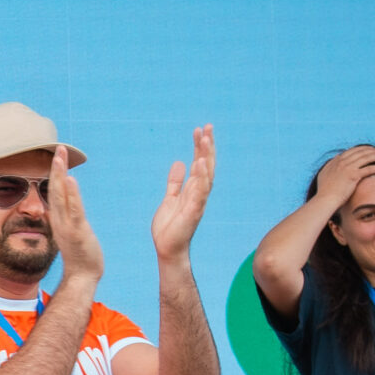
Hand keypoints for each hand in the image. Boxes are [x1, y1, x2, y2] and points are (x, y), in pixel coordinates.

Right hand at [47, 147, 104, 284]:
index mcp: (58, 219)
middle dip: (56, 167)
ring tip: (60, 156)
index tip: (58, 155)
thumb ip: (66, 219)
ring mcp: (67, 225)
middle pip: (55, 189)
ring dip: (60, 175)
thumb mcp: (71, 233)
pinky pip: (74, 211)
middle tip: (58, 148)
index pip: (55, 191)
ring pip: (61, 196)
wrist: (82, 277)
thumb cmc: (80, 255)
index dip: (56, 173)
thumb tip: (64, 209)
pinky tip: (71, 180)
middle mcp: (59, 220)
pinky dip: (72, 195)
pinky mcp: (77, 232)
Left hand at [151, 124, 216, 263]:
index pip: (199, 163)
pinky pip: (200, 192)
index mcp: (193, 189)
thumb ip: (175, 182)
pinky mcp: (194, 211)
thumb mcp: (169, 199)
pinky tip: (201, 163)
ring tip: (205, 138)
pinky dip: (201, 177)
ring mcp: (198, 201)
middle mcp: (199, 193)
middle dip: (207, 146)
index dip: (200, 146)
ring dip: (206, 156)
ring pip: (205, 175)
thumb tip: (179, 163)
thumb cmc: (169, 227)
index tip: (199, 129)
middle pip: (206, 165)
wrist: (167, 248)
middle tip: (207, 126)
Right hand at [313, 143, 374, 209]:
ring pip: (366, 158)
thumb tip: (335, 160)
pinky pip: (369, 169)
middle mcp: (342, 162)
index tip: (370, 150)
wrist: (325, 199)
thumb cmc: (324, 191)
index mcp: (336, 161)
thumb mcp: (324, 174)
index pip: (352, 150)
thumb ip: (330, 166)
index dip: (362, 149)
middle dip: (372, 150)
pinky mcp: (353, 175)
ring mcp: (347, 167)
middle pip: (360, 152)